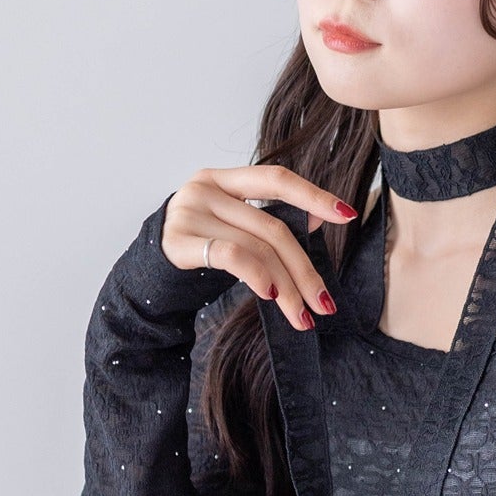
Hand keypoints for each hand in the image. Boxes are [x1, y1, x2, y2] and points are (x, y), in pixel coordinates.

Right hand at [160, 163, 359, 332]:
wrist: (148, 276)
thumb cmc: (199, 250)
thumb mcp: (236, 230)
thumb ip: (270, 220)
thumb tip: (320, 217)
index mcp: (224, 179)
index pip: (276, 179)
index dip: (313, 195)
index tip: (347, 215)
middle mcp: (205, 187)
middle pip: (273, 228)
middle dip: (305, 270)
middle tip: (325, 304)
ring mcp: (190, 211)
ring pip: (257, 248)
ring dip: (287, 288)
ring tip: (302, 316)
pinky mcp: (180, 241)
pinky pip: (232, 256)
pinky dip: (257, 276)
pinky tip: (272, 297)